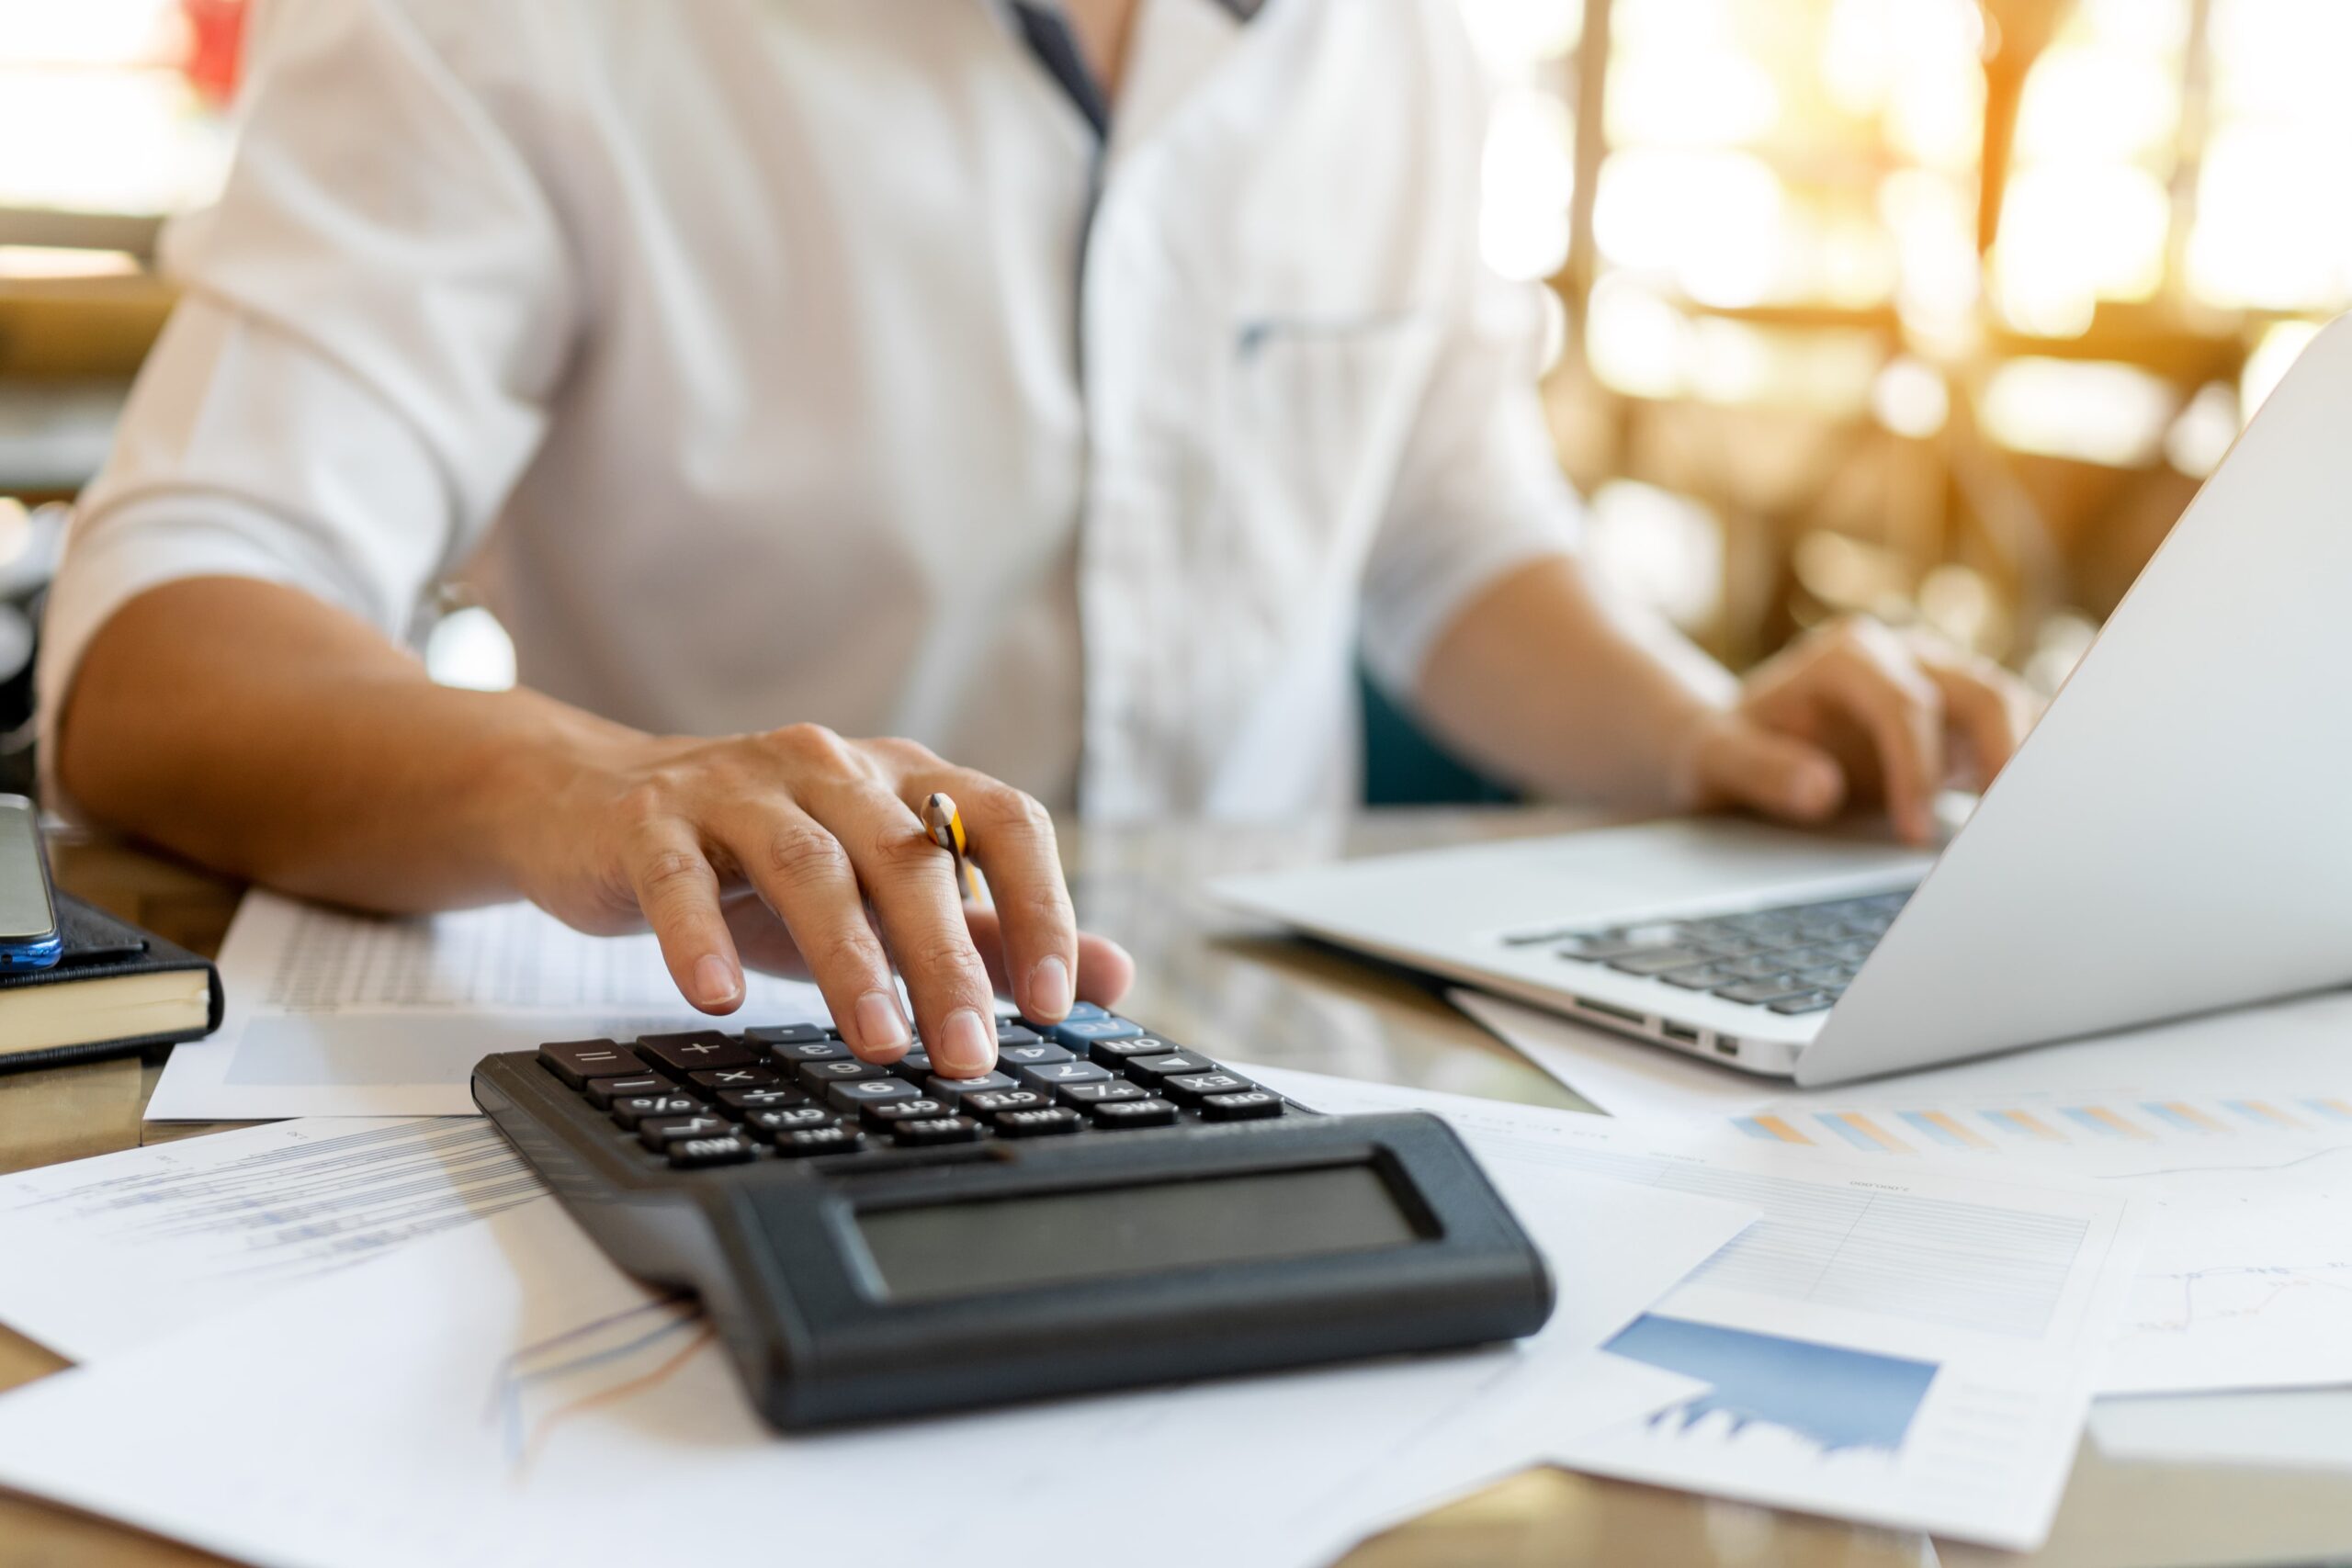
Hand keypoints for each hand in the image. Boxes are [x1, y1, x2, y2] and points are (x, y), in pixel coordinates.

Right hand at [514, 725, 1133, 1074]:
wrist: (593, 807)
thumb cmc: (760, 866)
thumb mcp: (881, 896)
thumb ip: (992, 933)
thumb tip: (1109, 975)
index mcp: (904, 782)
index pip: (1001, 819)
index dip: (1040, 903)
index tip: (1055, 1000)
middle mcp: (831, 767)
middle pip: (908, 857)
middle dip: (947, 962)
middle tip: (970, 1055)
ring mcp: (737, 786)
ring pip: (810, 866)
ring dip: (849, 960)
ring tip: (878, 1045)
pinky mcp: (651, 820)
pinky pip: (681, 877)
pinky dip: (699, 935)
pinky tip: (717, 996)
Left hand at [1681, 617, 2039, 843]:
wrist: (1735, 738)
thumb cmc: (1726, 746)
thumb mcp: (1717, 757)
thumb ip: (1761, 769)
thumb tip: (1822, 792)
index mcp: (1848, 655)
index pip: (1906, 705)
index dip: (1918, 769)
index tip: (1915, 833)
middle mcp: (1906, 657)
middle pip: (1981, 693)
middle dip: (2006, 758)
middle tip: (2012, 830)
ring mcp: (1942, 685)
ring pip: (2013, 710)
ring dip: (2032, 765)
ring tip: (2039, 830)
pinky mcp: (1962, 725)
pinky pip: (2017, 736)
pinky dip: (2037, 770)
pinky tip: (2054, 815)